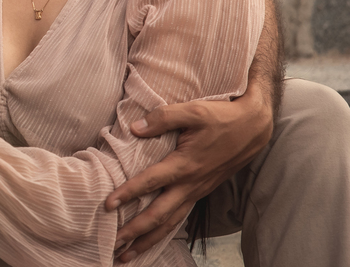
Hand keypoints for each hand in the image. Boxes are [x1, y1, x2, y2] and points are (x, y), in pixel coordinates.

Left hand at [105, 89, 271, 260]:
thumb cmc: (222, 118)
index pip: (151, 182)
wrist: (254, 128)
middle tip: (113, 245)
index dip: (129, 193)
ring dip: (148, 239)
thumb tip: (134, 127)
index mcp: (185, 164)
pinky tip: (152, 238)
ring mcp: (197, 191)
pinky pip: (180, 217)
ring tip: (128, 255)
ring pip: (171, 222)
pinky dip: (164, 231)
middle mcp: (190, 184)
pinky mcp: (200, 192)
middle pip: (159, 214)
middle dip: (135, 231)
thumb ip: (163, 118)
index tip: (108, 205)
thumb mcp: (194, 111)